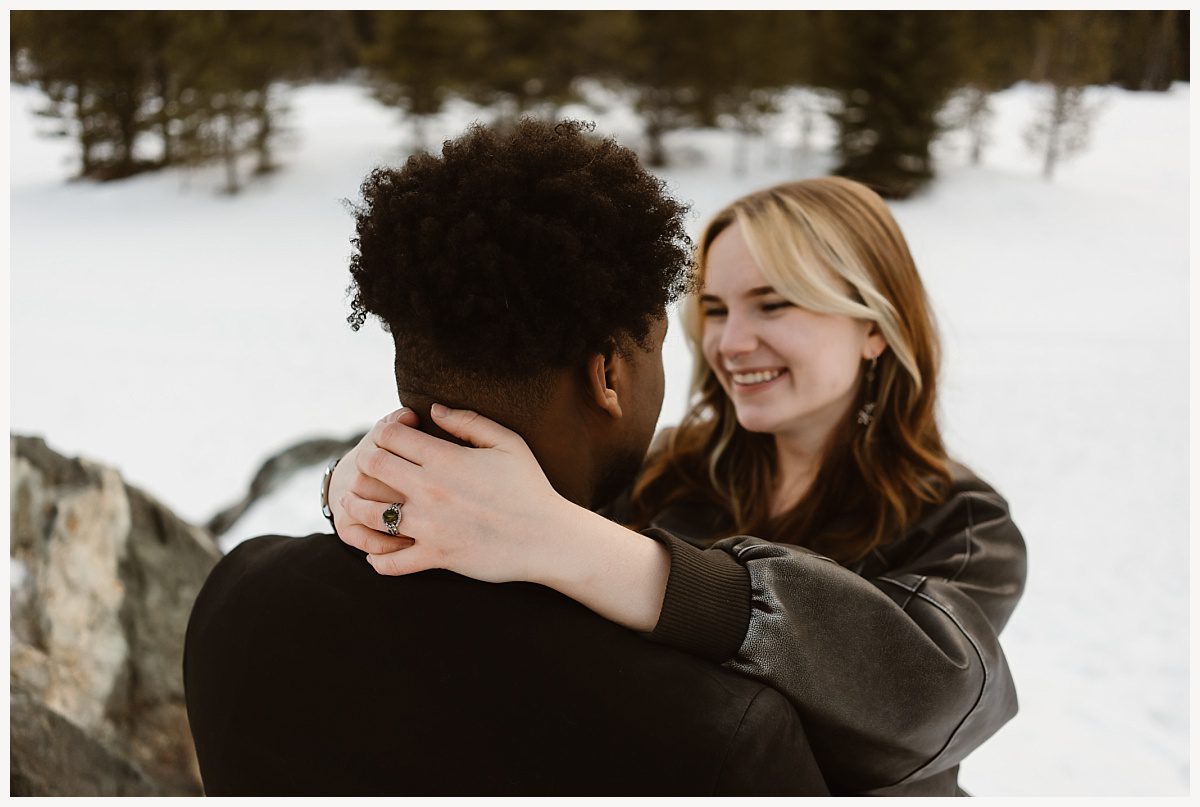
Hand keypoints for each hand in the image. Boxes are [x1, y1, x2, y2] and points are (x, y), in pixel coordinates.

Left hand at [339, 404, 572, 583]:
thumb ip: (468, 422)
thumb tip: (434, 409)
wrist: (548, 538)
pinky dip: (377, 558)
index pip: (389, 435)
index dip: (384, 430)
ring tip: (359, 504)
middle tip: (372, 467)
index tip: (394, 436)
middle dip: (366, 462)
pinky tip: (379, 550)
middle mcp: (429, 490)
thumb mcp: (507, 443)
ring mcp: (429, 526)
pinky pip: (390, 562)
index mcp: (445, 458)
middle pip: (371, 467)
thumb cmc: (530, 487)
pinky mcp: (435, 557)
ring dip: (358, 506)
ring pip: (368, 514)